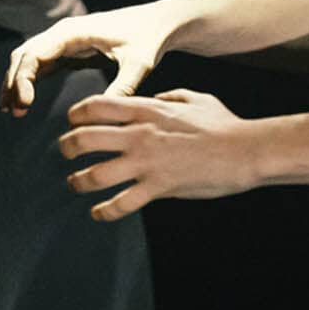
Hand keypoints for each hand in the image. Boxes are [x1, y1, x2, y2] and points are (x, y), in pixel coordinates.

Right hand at [0, 0, 190, 116]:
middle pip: (25, 55)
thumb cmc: (148, 39)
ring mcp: (63, 40)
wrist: (157, 23)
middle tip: (13, 113)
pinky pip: (40, 63)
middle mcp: (63, 32)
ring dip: (16, 81)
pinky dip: (28, 80)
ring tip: (10, 111)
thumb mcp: (138, 64)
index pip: (35, 53)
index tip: (24, 105)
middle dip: (14, 82)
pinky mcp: (68, 49)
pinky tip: (23, 101)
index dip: (23, 79)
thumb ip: (122, 87)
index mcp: (73, 31)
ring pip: (28, 58)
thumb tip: (104, 116)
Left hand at [58, 88, 258, 221]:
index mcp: (146, 109)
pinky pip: (121, 203)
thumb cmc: (222, 123)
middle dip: (67, 147)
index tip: (72, 122)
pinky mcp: (158, 188)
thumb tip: (156, 97)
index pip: (96, 106)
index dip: (76, 114)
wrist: (244, 151)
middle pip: (85, 138)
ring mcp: (147, 163)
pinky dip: (105, 211)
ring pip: (96, 174)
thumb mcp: (194, 98)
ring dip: (78, 181)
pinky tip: (99, 213)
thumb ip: (169, 96)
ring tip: (74, 184)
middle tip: (65, 153)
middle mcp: (139, 134)